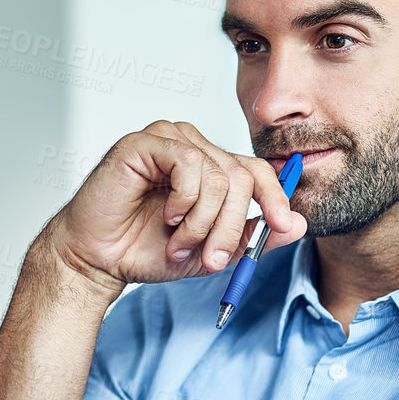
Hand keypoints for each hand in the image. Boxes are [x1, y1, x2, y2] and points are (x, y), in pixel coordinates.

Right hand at [41, 120, 306, 296]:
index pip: (257, 170)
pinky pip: (188, 165)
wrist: (100, 259)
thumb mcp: (213, 250)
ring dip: (202, 221)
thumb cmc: (146, 249)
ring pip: (218, 175)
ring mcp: (169, 140)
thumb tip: (298, 225)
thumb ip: (254, 237)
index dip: (275, 198)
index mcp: (210, 167)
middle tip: (214, 258)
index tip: (282, 226)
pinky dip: (183, 201)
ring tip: (178, 241)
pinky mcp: (145, 142)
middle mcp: (193, 148)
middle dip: (233, 225)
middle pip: (242, 176)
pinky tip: (165, 215)